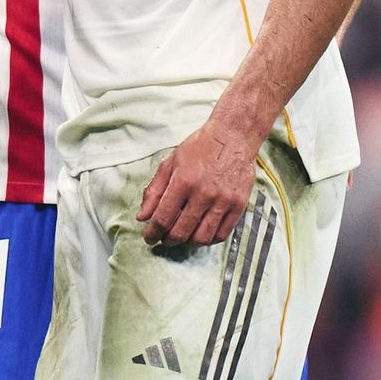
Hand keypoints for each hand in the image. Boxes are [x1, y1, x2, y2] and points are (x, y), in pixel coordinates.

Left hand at [137, 108, 262, 248]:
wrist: (233, 136)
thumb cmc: (199, 147)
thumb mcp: (170, 163)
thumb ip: (154, 190)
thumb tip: (142, 217)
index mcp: (183, 181)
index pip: (163, 218)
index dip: (152, 233)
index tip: (149, 238)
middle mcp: (204, 193)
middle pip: (181, 232)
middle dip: (168, 240)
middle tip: (164, 239)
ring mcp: (223, 200)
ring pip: (202, 238)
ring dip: (187, 243)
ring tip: (182, 238)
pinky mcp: (238, 205)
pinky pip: (221, 234)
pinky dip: (208, 240)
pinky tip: (200, 234)